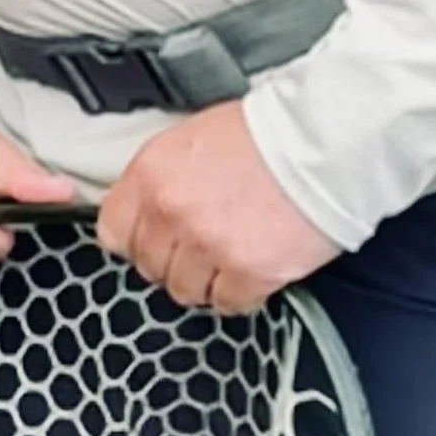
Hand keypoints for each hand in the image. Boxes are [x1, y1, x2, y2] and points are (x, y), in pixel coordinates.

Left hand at [95, 101, 335, 313]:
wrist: (322, 141)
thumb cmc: (264, 133)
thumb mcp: (190, 139)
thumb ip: (161, 178)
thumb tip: (147, 210)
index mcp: (150, 174)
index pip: (113, 232)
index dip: (135, 241)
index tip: (154, 242)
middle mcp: (170, 212)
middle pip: (150, 266)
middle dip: (173, 262)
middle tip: (200, 250)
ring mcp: (208, 244)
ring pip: (185, 291)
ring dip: (204, 282)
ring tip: (227, 262)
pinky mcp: (249, 271)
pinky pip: (229, 303)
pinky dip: (239, 295)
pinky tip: (253, 273)